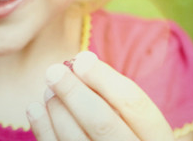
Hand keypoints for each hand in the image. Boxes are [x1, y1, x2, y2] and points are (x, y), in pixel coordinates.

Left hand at [27, 51, 173, 140]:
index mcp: (157, 139)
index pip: (135, 104)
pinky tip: (35, 109)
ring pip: (76, 139)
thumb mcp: (135, 122)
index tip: (80, 59)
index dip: (105, 78)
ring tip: (48, 90)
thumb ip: (115, 98)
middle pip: (102, 123)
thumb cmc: (126, 136)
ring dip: (57, 109)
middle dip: (73, 92)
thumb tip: (81, 61)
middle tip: (53, 71)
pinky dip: (43, 128)